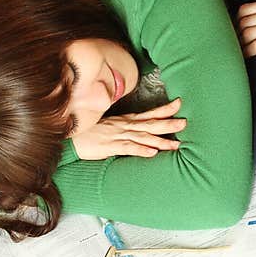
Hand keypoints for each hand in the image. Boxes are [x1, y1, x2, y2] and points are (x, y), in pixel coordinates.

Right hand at [71, 98, 185, 160]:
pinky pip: (127, 148)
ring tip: (176, 144)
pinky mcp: (109, 147)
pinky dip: (140, 150)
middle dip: (169, 123)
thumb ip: (124, 127)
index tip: (179, 104)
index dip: (165, 109)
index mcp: (125, 121)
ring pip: (143, 137)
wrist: (70, 138)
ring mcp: (117, 135)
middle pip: (150, 123)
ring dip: (160, 140)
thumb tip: (139, 129)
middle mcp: (124, 126)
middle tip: (185, 123)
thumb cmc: (89, 132)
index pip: (149, 113)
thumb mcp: (109, 126)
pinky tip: (152, 152)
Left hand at [236, 0, 255, 67]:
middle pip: (244, 20)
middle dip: (237, 32)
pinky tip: (247, 56)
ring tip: (240, 50)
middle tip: (236, 41)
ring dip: (241, 43)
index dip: (237, 20)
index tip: (237, 30)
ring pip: (249, 33)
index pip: (246, 8)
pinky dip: (248, 52)